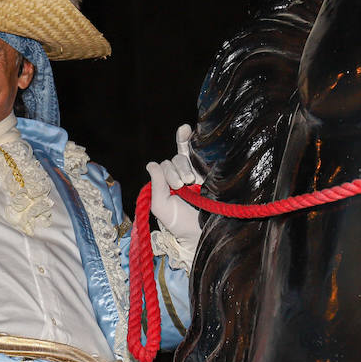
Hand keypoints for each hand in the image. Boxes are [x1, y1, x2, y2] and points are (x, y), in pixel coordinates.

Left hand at [145, 124, 202, 247]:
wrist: (203, 232)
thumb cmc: (180, 223)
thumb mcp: (161, 206)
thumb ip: (156, 185)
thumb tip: (151, 164)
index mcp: (167, 183)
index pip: (163, 167)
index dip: (166, 172)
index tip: (175, 184)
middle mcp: (180, 175)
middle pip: (173, 161)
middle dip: (175, 172)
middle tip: (182, 186)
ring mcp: (195, 171)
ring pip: (184, 157)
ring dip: (184, 167)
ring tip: (190, 182)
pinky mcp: (209, 171)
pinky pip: (196, 150)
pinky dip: (186, 137)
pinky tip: (184, 128)